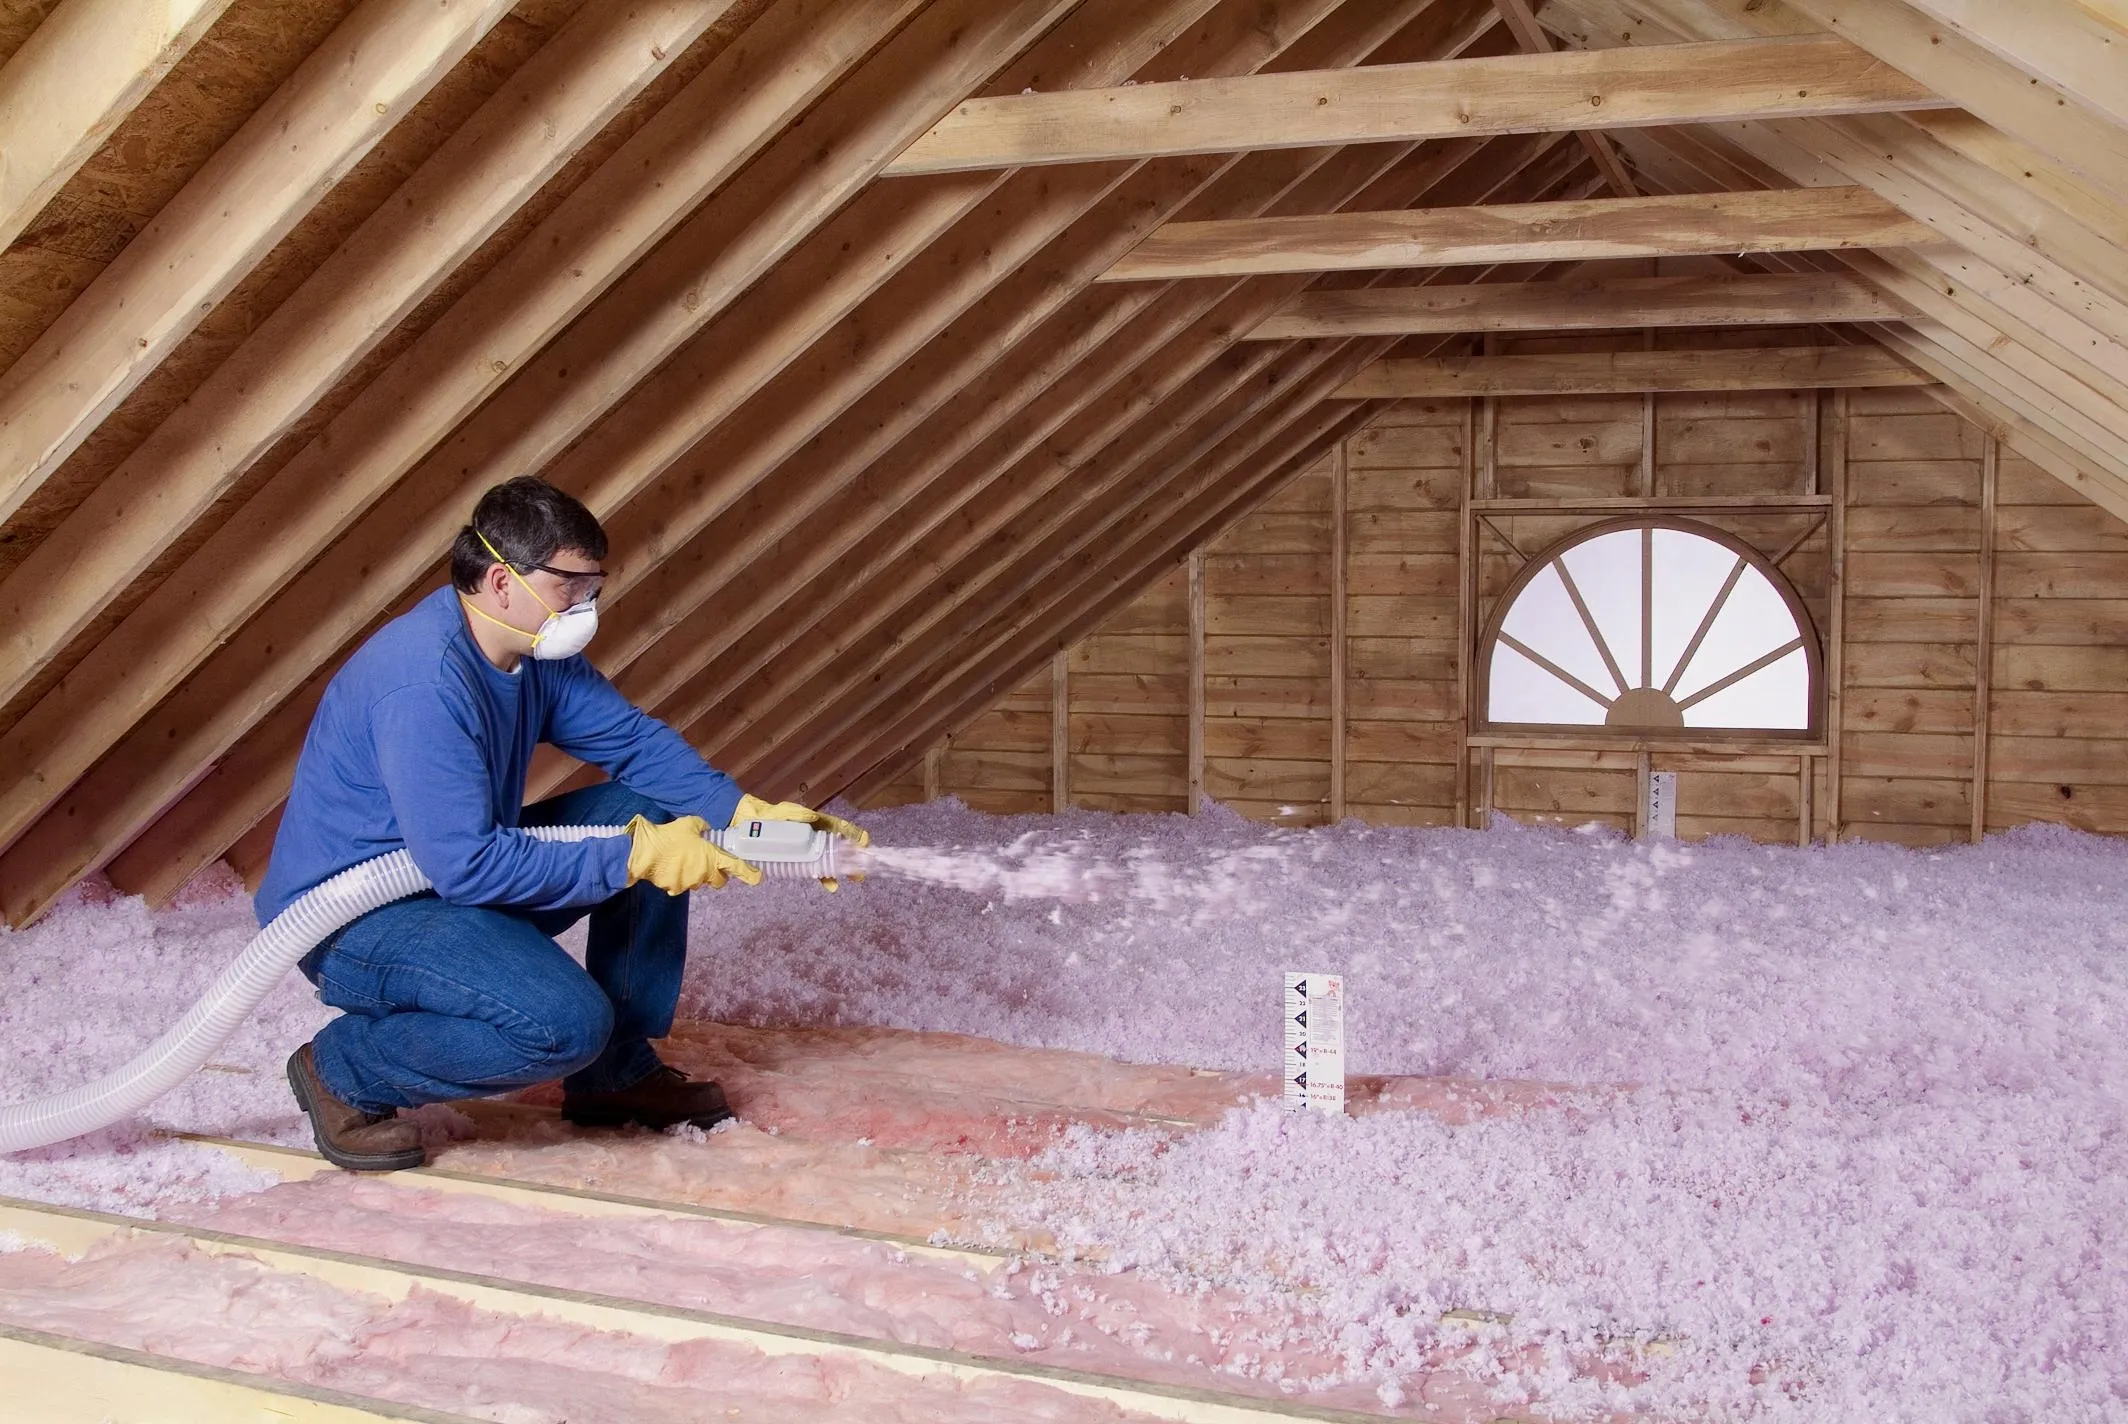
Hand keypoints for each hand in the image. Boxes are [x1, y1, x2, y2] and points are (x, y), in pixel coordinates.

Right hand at [625, 814, 760, 893]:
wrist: (644, 853)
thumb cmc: (669, 836)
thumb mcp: (690, 824)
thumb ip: (703, 827)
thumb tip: (705, 828)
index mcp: (712, 858)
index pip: (736, 868)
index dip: (749, 874)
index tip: (757, 877)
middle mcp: (704, 874)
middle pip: (719, 880)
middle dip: (717, 874)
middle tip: (708, 862)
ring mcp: (689, 883)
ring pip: (700, 882)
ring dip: (697, 875)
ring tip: (684, 860)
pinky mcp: (675, 888)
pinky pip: (682, 885)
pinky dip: (680, 878)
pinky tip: (672, 867)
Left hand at [731, 793, 867, 890]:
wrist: (743, 828)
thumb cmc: (768, 816)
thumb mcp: (784, 811)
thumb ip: (798, 813)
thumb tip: (814, 818)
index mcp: (813, 824)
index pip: (837, 828)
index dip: (852, 835)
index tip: (864, 843)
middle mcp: (813, 838)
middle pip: (836, 848)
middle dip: (850, 859)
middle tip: (860, 870)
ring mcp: (805, 851)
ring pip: (827, 861)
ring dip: (840, 870)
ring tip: (850, 879)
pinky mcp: (795, 862)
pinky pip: (813, 869)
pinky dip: (823, 877)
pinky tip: (830, 884)